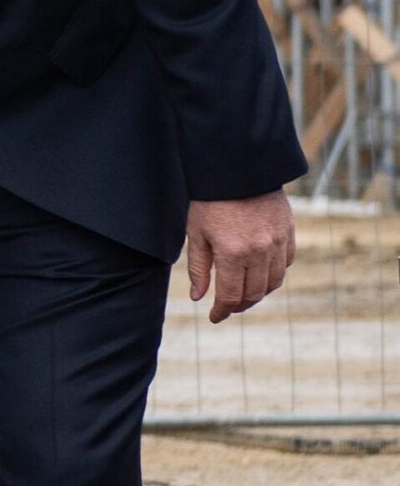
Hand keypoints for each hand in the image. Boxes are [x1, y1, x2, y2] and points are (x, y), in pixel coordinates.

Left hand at [186, 190, 295, 323]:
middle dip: (239, 305)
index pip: (231, 296)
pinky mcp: (289, 232)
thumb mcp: (196, 233)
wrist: (238, 168)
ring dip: (258, 293)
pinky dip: (274, 274)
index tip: (214, 317)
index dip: (222, 311)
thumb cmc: (210, 200)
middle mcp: (260, 251)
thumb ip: (199, 268)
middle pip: (254, 293)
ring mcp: (278, 242)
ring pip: (274, 282)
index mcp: (233, 253)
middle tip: (227, 307)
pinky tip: (260, 274)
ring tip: (244, 294)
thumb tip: (199, 297)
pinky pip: (286, 263)